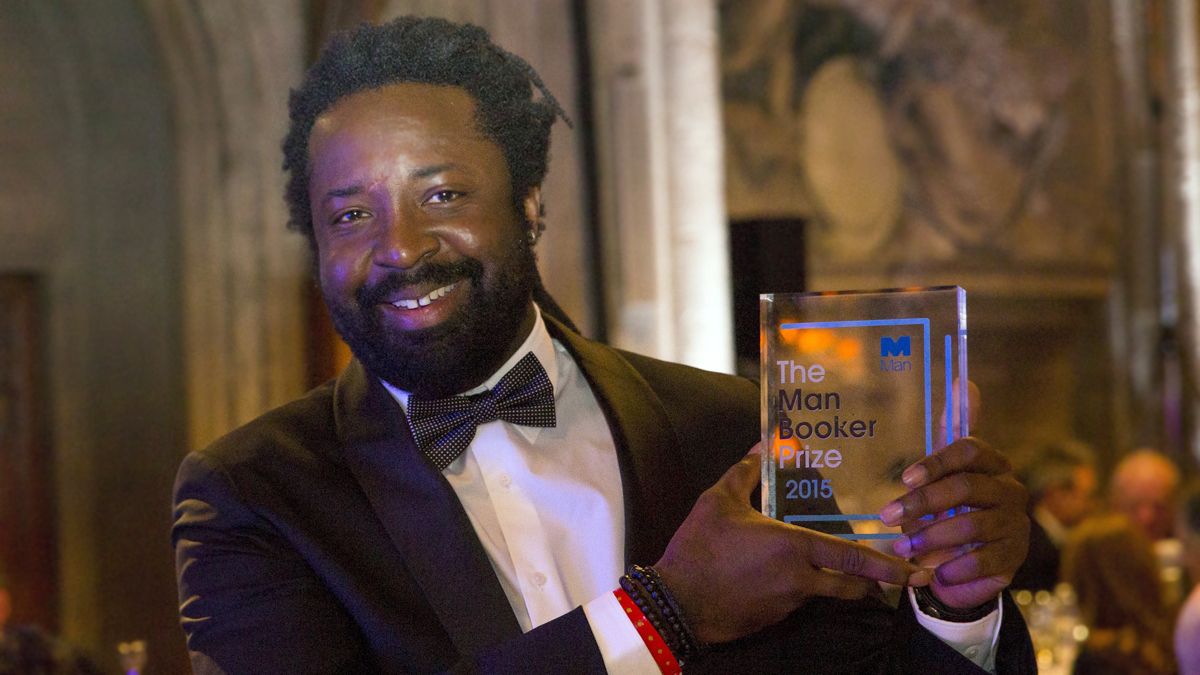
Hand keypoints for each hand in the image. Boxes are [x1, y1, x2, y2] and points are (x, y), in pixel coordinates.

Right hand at [655, 443, 930, 644]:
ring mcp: (788, 604)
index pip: (853, 558)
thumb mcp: (718, 500)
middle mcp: (799, 579)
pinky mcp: (773, 619)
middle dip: (878, 583)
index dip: (888, 565)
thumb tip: (763, 446)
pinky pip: (799, 603)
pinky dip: (804, 592)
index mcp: (793, 547)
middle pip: (853, 586)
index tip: (915, 569)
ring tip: (847, 576)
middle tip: (900, 576)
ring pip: (826, 595)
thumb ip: (745, 473)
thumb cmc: (699, 546)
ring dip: (839, 586)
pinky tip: (789, 581)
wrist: (675, 601)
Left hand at [881, 437, 1028, 608]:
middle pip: (967, 487)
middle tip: (888, 516)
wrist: (962, 562)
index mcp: (993, 464)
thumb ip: (951, 431)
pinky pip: (984, 560)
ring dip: (932, 537)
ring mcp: (1016, 523)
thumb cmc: (947, 509)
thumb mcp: (941, 472)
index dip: (936, 462)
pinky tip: (934, 572)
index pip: (970, 450)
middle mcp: (1010, 490)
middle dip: (923, 502)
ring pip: (973, 525)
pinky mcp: (1015, 556)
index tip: (904, 479)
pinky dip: (954, 566)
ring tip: (903, 547)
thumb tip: (964, 382)